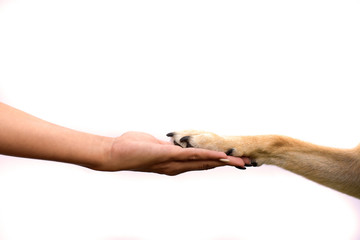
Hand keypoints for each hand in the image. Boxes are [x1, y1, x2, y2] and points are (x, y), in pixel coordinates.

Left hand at [99, 131, 247, 174]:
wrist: (117, 153)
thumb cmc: (134, 148)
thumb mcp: (156, 146)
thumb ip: (168, 147)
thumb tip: (176, 144)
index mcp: (176, 163)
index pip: (202, 163)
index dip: (219, 162)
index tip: (234, 161)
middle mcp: (177, 166)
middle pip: (208, 165)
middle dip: (227, 164)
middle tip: (246, 164)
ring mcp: (174, 162)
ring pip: (204, 162)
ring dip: (223, 161)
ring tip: (240, 162)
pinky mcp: (169, 155)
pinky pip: (192, 155)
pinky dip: (207, 156)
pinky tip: (220, 156)